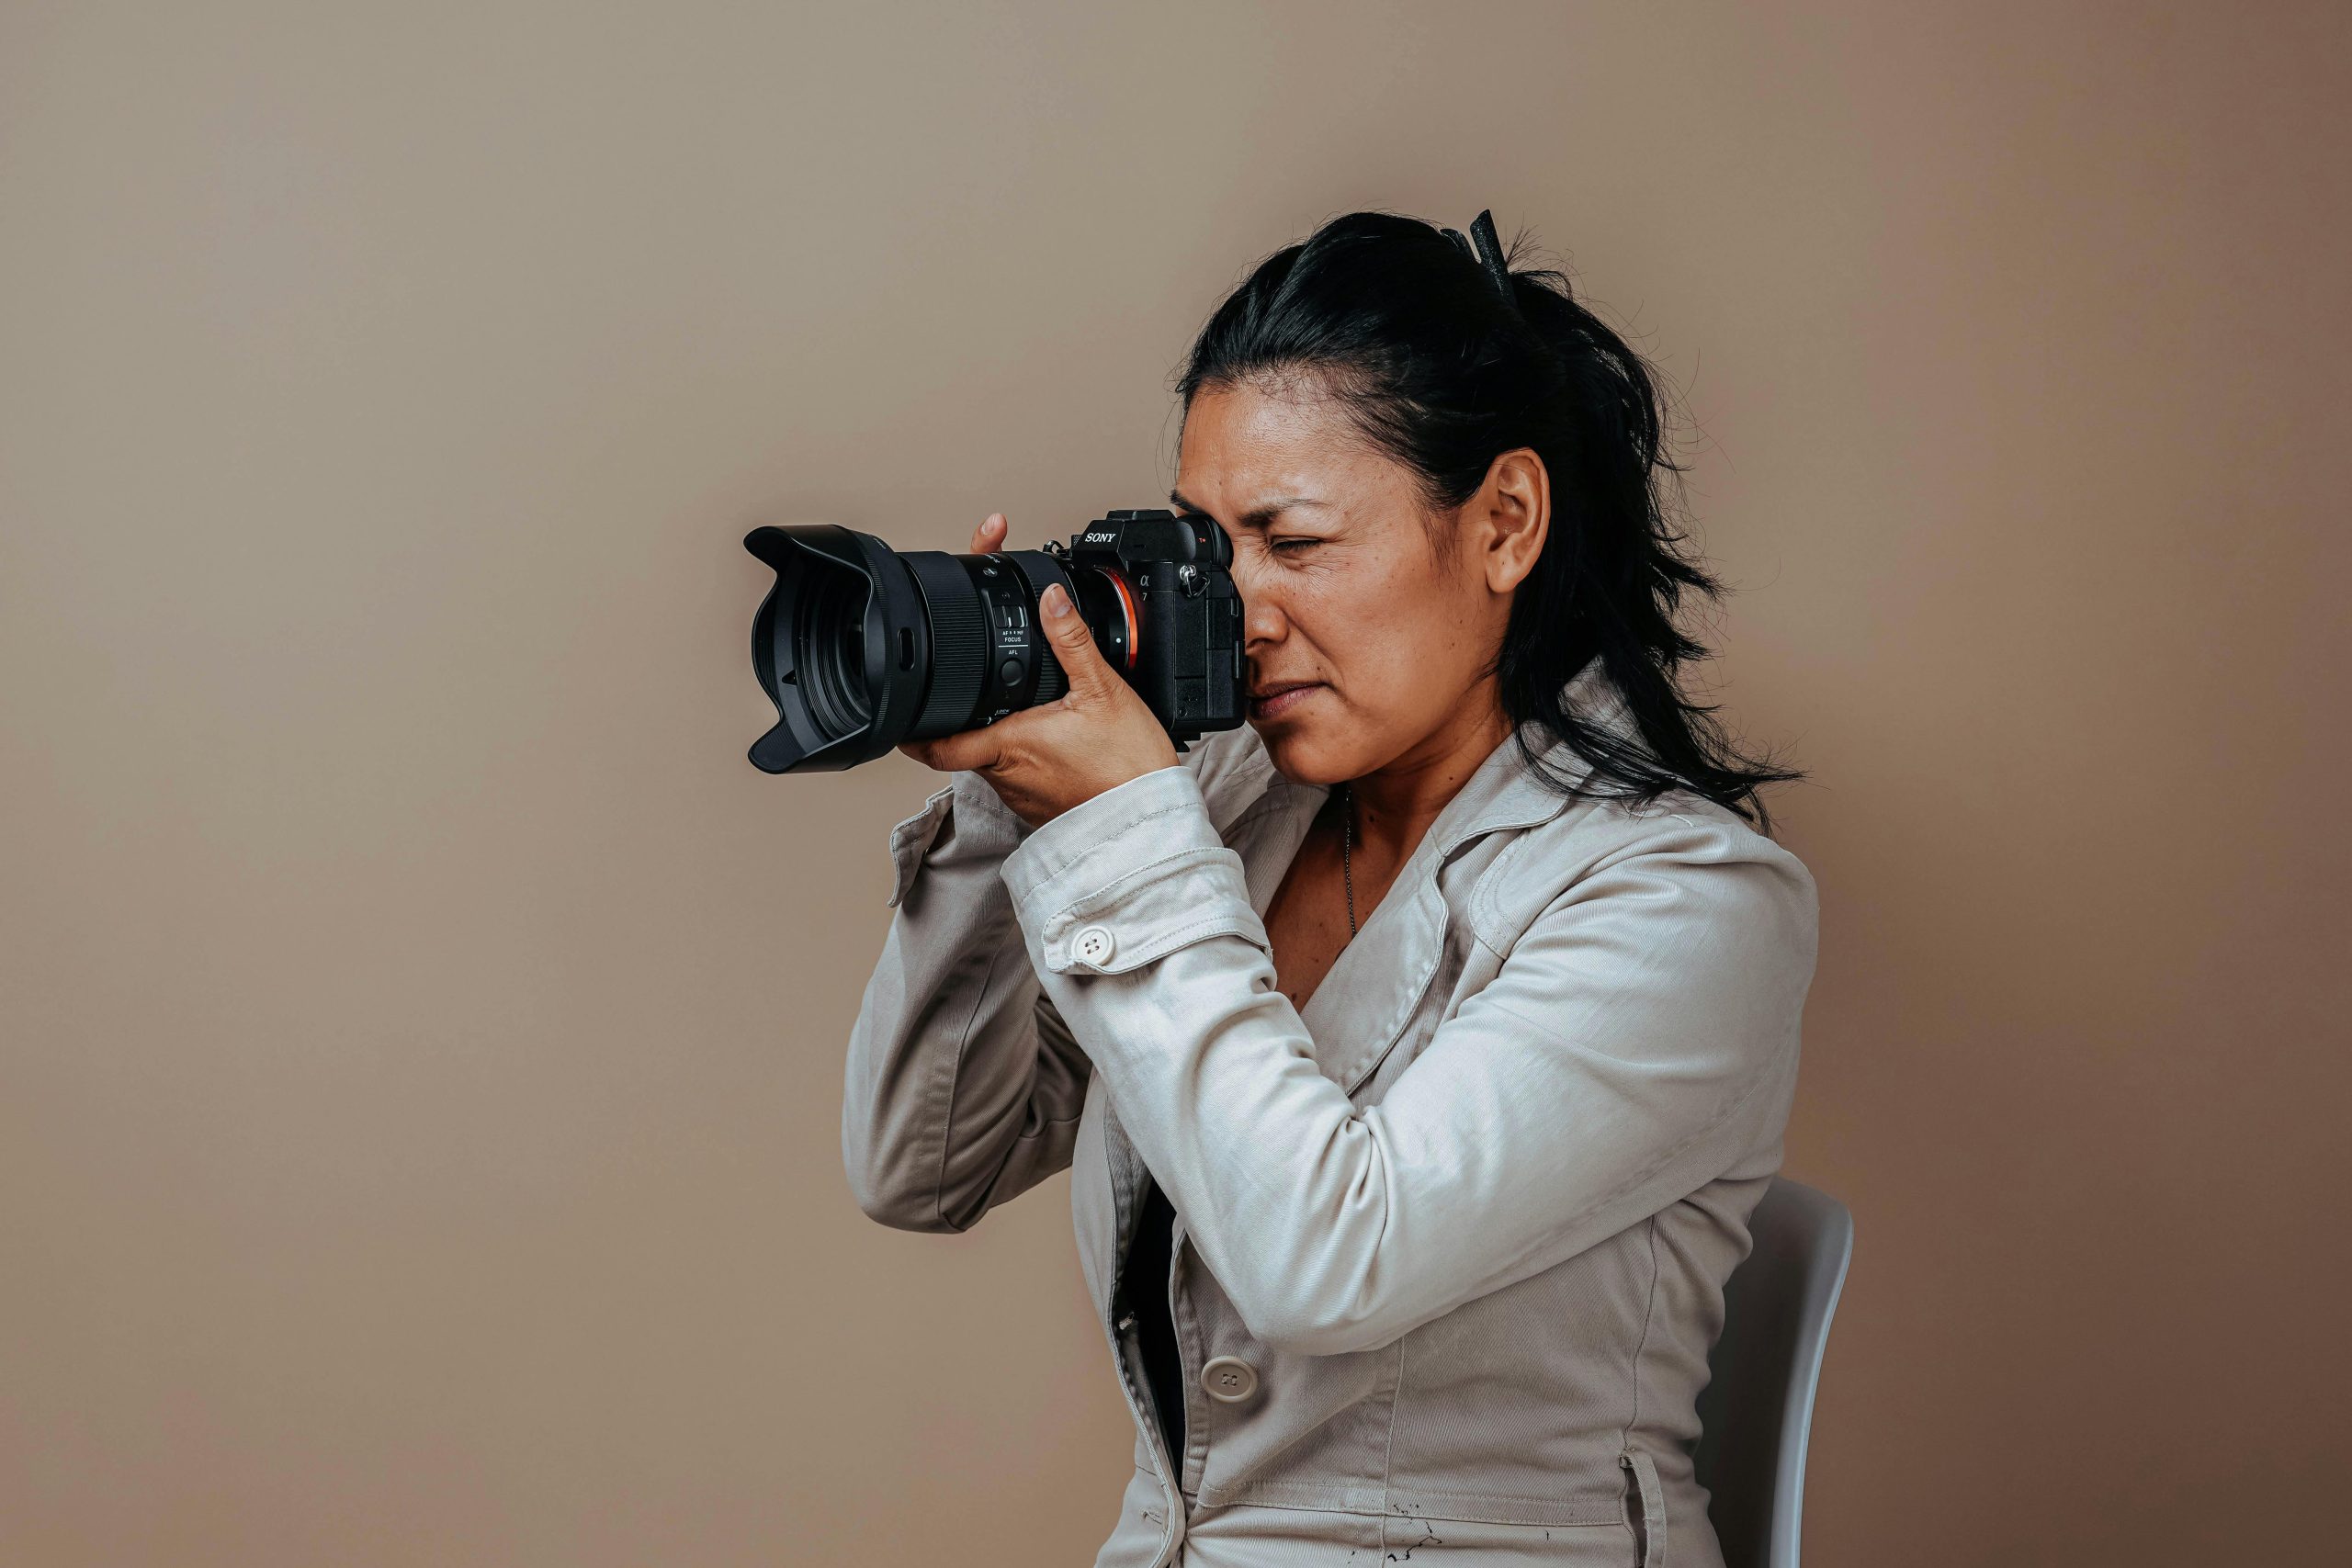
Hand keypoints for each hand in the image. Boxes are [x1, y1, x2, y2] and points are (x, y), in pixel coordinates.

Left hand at [898, 513, 1180, 827]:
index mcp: (1007, 744)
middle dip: (969, 719)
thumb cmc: (1127, 766)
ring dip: (1001, 739)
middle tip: (976, 695)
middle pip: (965, 744)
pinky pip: (1021, 779)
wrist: (1152, 820)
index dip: (911, 731)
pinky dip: (1027, 760)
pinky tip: (1053, 745)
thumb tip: (1052, 600)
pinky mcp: (1041, 808)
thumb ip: (1071, 641)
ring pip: (993, 762)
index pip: (935, 744)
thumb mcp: (1102, 690)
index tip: (901, 718)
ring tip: (1027, 715)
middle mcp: (1005, 775)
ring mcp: (1022, 796)